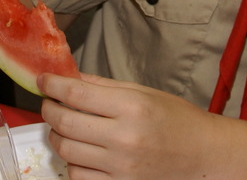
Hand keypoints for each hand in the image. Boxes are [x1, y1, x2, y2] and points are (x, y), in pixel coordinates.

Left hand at [39, 73, 225, 179]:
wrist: (203, 155)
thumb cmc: (177, 120)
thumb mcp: (144, 92)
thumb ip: (104, 86)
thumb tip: (70, 76)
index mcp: (132, 107)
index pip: (77, 93)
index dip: (52, 85)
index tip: (43, 80)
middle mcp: (125, 138)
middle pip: (65, 122)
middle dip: (49, 109)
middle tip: (49, 102)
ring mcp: (121, 167)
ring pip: (67, 151)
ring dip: (56, 135)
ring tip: (63, 126)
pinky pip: (78, 176)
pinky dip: (72, 162)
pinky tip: (80, 150)